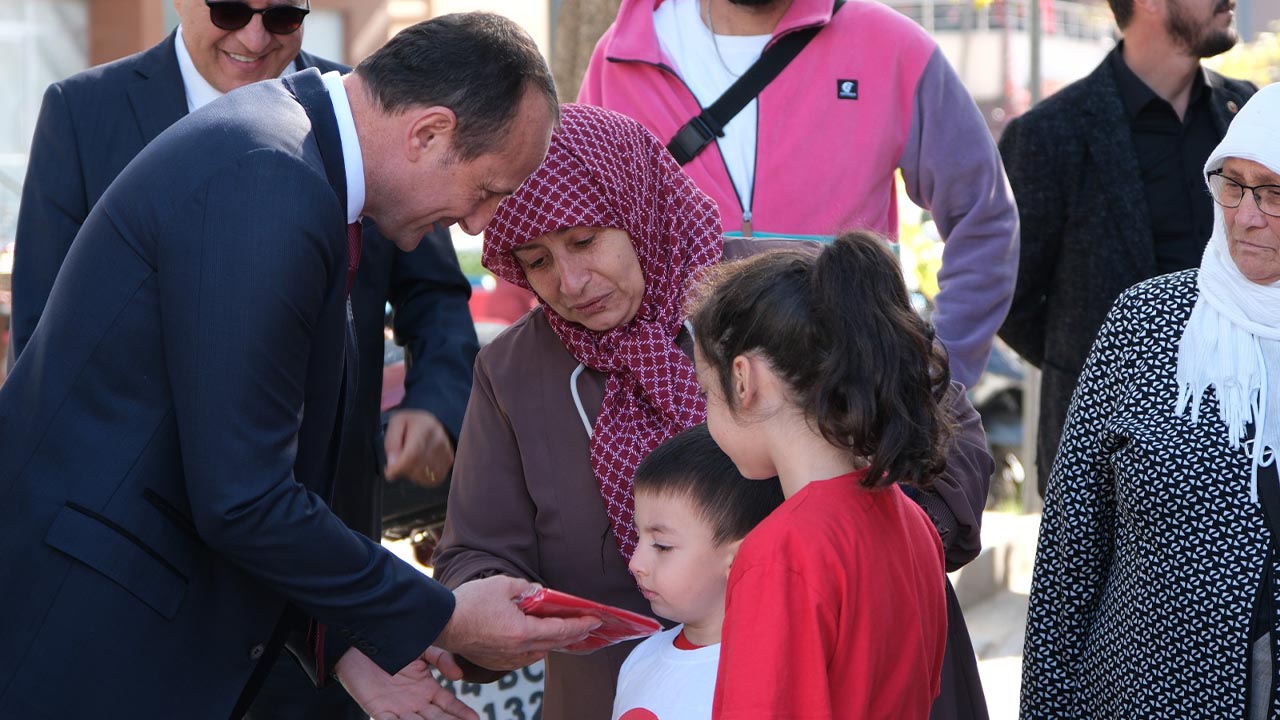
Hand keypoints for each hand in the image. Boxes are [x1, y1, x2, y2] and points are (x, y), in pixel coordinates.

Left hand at [335, 646, 477, 719]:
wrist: (360, 637)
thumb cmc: (391, 640)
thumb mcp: (422, 648)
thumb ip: (441, 659)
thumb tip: (459, 676)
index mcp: (426, 689)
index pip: (449, 705)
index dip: (462, 713)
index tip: (476, 719)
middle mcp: (414, 702)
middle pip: (437, 719)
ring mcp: (397, 708)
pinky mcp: (378, 710)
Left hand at [385, 409, 453, 486]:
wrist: (431, 421)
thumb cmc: (411, 423)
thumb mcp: (396, 423)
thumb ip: (392, 442)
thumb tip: (392, 464)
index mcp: (424, 428)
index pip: (412, 455)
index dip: (399, 468)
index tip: (389, 473)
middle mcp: (438, 440)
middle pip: (418, 467)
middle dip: (404, 470)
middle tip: (398, 463)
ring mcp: (446, 451)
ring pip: (426, 476)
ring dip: (413, 475)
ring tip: (410, 463)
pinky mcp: (449, 460)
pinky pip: (434, 478)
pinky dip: (423, 477)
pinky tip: (419, 467)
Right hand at [435, 576, 601, 670]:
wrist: (442, 623)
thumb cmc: (469, 603)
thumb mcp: (502, 585)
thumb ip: (526, 588)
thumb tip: (539, 593)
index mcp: (522, 631)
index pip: (560, 630)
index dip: (581, 625)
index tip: (595, 620)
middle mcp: (517, 650)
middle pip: (554, 644)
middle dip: (574, 635)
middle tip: (588, 627)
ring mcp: (506, 659)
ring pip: (540, 654)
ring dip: (555, 644)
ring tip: (566, 633)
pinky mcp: (496, 661)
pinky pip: (524, 658)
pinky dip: (536, 650)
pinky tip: (538, 642)